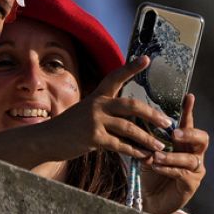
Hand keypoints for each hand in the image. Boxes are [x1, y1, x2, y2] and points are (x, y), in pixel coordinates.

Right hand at [38, 55, 172, 161]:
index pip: (116, 77)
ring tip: (160, 144)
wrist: (46, 139)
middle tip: (167, 122)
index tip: (147, 58)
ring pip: (129, 128)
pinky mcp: (93, 137)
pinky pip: (119, 145)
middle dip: (152, 114)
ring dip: (147, 138)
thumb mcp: (85, 112)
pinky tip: (144, 155)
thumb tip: (129, 119)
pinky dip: (134, 151)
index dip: (131, 67)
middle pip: (131, 105)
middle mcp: (98, 104)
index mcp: (98, 96)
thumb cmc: (69, 127)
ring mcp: (94, 120)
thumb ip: (105, 112)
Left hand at [140, 93, 208, 213]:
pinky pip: (182, 173)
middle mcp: (194, 153)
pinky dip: (168, 169)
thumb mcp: (148, 152)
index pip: (188, 123)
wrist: (150, 201)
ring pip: (190, 158)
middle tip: (175, 133)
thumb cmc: (151, 174)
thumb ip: (149, 139)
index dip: (189, 110)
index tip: (188, 96)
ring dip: (172, 156)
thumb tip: (139, 119)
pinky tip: (156, 166)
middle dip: (189, 133)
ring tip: (156, 156)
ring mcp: (195, 169)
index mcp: (184, 142)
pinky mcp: (191, 184)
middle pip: (202, 138)